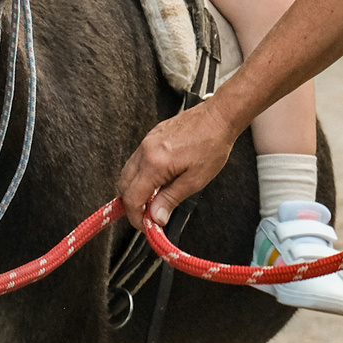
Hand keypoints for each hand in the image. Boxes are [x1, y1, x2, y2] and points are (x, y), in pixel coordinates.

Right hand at [117, 98, 238, 229]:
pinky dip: (141, 175)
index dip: (136, 216)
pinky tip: (158, 181)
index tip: (147, 226)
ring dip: (136, 189)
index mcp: (154, 163)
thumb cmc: (212, 145)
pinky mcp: (152, 135)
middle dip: (132, 205)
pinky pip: (137, 160)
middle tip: (149, 216)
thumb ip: (171, 199)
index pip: (132, 197)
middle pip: (124, 185)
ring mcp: (147, 141)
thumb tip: (156, 217)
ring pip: (128, 172)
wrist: (219, 116)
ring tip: (155, 200)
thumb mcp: (195, 179)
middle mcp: (145, 150)